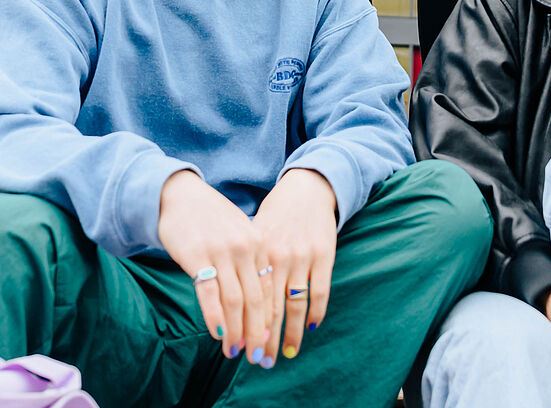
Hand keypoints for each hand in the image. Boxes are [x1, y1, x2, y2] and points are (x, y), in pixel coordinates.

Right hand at [157, 170, 267, 365]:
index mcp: (259, 243)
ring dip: (236, 331)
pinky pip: (209, 292)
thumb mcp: (240, 234)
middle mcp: (244, 248)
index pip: (268, 290)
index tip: (266, 343)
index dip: (268, 321)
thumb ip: (251, 263)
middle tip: (255, 357)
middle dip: (256, 333)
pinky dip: (215, 316)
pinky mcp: (197, 256)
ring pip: (235, 301)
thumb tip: (257, 305)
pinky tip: (218, 334)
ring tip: (234, 351)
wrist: (180, 195)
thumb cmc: (211, 219)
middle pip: (255, 300)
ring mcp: (221, 252)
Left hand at [251, 167, 338, 368]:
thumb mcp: (253, 234)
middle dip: (265, 337)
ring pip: (295, 305)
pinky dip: (315, 313)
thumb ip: (244, 263)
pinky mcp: (323, 256)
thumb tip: (227, 297)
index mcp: (256, 253)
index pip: (248, 299)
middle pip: (270, 307)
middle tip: (261, 361)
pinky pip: (320, 292)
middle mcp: (277, 257)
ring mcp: (302, 257)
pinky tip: (311, 328)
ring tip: (288, 353)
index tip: (240, 347)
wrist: (306, 189)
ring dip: (292, 333)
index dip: (244, 326)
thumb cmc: (275, 214)